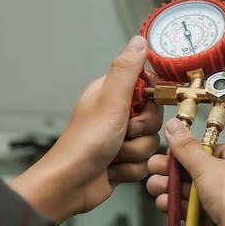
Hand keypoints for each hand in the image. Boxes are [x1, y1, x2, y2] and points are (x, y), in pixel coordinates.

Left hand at [10, 36, 162, 222]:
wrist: (70, 185)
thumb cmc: (84, 143)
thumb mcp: (111, 100)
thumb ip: (127, 69)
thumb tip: (139, 40)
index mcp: (112, 93)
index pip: (149, 85)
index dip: (152, 98)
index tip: (144, 105)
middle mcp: (116, 113)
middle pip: (154, 116)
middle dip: (142, 130)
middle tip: (123, 132)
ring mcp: (119, 138)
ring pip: (151, 141)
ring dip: (135, 151)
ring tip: (114, 153)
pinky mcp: (123, 160)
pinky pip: (144, 162)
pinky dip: (131, 169)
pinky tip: (113, 168)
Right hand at [146, 118, 224, 225]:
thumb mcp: (206, 166)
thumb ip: (186, 147)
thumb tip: (175, 127)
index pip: (220, 150)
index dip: (193, 152)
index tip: (174, 152)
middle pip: (210, 172)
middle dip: (178, 173)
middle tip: (159, 169)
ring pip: (206, 193)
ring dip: (178, 190)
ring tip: (156, 186)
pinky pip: (208, 210)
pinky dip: (187, 207)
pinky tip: (166, 203)